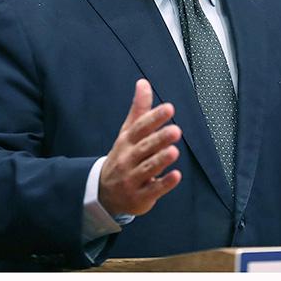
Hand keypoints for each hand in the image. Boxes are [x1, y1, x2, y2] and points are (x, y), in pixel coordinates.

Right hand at [98, 79, 182, 216]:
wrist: (104, 193)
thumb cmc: (122, 158)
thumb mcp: (127, 133)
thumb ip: (139, 109)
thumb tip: (143, 83)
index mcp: (127, 142)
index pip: (140, 128)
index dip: (154, 118)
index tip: (169, 108)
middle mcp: (128, 159)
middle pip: (144, 147)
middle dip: (159, 139)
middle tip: (175, 131)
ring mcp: (132, 178)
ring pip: (148, 168)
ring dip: (161, 160)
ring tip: (174, 152)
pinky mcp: (140, 196)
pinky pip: (153, 189)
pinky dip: (164, 183)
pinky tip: (176, 176)